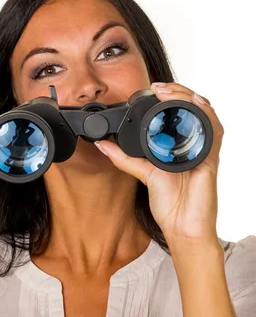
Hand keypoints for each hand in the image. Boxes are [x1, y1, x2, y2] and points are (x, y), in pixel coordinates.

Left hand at [94, 82, 223, 244]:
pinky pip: (213, 132)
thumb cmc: (171, 205)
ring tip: (170, 92)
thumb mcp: (143, 175)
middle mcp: (194, 144)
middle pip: (194, 107)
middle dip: (179, 91)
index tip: (152, 88)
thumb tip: (102, 143)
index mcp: (180, 145)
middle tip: (158, 87)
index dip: (170, 96)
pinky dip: (205, 116)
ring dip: (189, 98)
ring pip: (204, 114)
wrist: (183, 229)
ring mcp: (203, 150)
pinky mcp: (210, 160)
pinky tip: (194, 106)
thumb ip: (123, 158)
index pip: (180, 112)